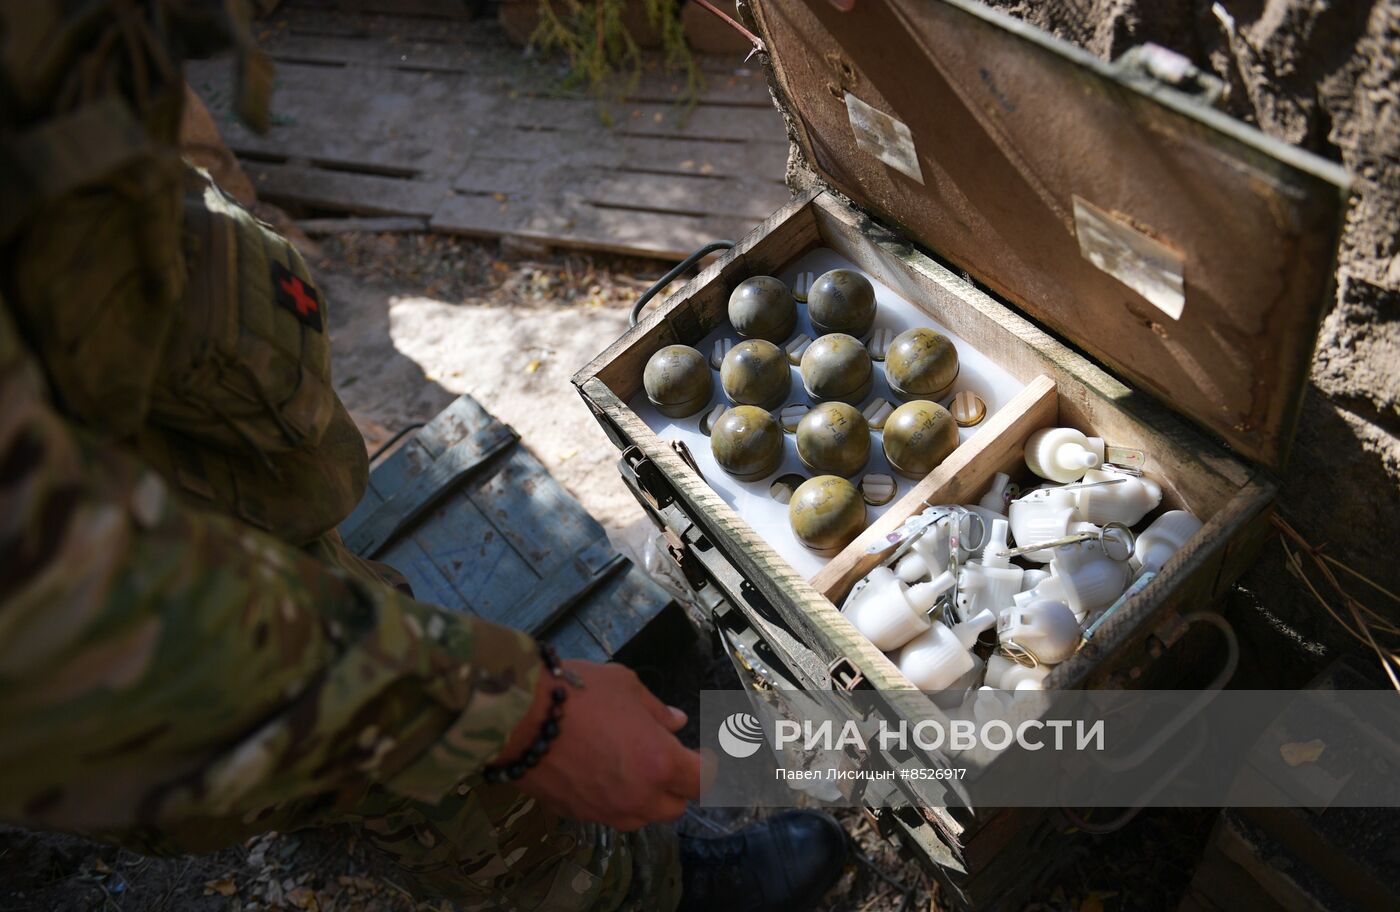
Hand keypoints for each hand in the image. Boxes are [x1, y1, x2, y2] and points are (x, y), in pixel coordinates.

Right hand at [499, 660, 702, 830]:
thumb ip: (655, 710)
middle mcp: (638, 797)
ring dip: (645, 798)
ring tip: (630, 767)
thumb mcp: (626, 686)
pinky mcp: (576, 815)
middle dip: (676, 787)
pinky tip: (598, 772)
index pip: (702, 782)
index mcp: (660, 764)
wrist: (518, 716)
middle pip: (674, 807)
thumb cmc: (579, 693)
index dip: (708, 769)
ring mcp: (606, 811)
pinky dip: (612, 799)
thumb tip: (676, 722)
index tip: (704, 757)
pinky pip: (607, 814)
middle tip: (664, 759)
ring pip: (640, 817)